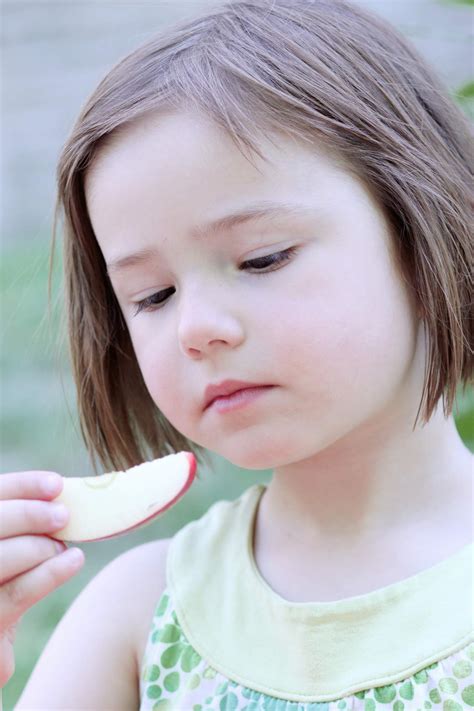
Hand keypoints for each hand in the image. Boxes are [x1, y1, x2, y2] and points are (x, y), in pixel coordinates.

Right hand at [0, 470, 84, 687]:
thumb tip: (58, 496)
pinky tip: (72, 561)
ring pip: (1, 558)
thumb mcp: (5, 560)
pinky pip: (16, 594)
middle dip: (31, 514)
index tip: (56, 484)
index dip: (21, 486)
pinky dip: (50, 574)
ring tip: (64, 547)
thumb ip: (19, 531)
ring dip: (40, 546)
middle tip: (64, 515)